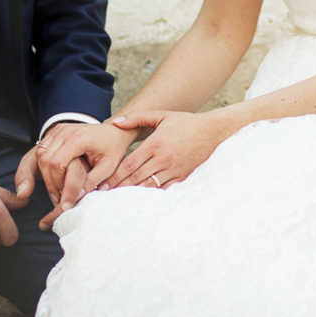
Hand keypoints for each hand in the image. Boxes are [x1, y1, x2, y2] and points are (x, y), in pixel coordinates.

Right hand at [31, 122, 136, 230]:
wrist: (115, 131)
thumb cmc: (113, 147)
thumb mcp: (108, 166)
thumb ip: (92, 181)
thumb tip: (77, 198)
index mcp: (79, 139)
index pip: (57, 163)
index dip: (57, 183)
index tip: (63, 196)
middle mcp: (66, 132)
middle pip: (45, 159)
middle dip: (49, 181)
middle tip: (58, 196)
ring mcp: (59, 130)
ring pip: (41, 154)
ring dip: (45, 173)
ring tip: (57, 188)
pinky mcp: (56, 131)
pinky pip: (42, 150)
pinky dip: (45, 165)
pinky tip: (55, 176)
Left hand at [106, 110, 236, 189]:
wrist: (212, 132)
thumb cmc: (185, 122)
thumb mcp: (161, 116)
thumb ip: (137, 118)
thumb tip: (115, 122)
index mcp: (156, 144)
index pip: (130, 164)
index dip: (115, 176)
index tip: (103, 183)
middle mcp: (163, 159)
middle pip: (136, 178)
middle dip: (119, 187)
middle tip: (104, 195)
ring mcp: (173, 169)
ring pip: (148, 186)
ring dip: (132, 194)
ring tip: (117, 200)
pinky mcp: (182, 177)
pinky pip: (162, 189)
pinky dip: (150, 195)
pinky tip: (140, 199)